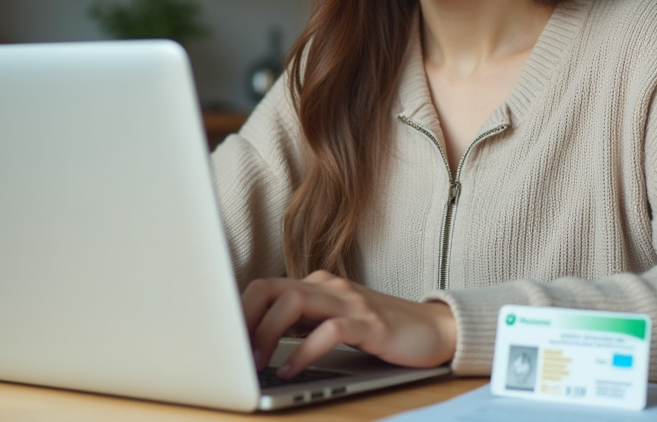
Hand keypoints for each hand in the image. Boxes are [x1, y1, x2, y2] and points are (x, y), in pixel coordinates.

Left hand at [241, 270, 456, 377]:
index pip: (264, 287)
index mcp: (316, 285)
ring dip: (267, 333)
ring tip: (257, 363)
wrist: (434, 330)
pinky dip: (304, 351)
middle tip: (232, 352)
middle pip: (270, 288)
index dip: (237, 311)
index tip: (222, 341)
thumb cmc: (380, 330)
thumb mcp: (335, 322)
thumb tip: (257, 342)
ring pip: (293, 302)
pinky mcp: (370, 324)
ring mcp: (350, 303)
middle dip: (244, 319)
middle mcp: (329, 288)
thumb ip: (303, 323)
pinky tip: (292, 370)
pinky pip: (328, 331)